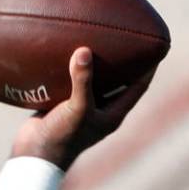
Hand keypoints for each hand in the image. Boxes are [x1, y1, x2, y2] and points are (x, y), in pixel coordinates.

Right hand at [10, 47, 152, 169]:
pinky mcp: (63, 104)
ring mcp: (82, 107)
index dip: (148, 67)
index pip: (139, 86)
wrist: (34, 155)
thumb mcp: (76, 108)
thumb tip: (85, 50)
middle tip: (126, 35)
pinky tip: (66, 47)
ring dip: (96, 61)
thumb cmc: (62, 137)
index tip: (154, 46)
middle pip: (119, 80)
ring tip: (97, 35)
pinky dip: (71, 66)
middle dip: (123, 60)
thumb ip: (83, 81)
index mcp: (114, 114)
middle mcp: (101, 110)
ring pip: (94, 79)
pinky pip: (71, 81)